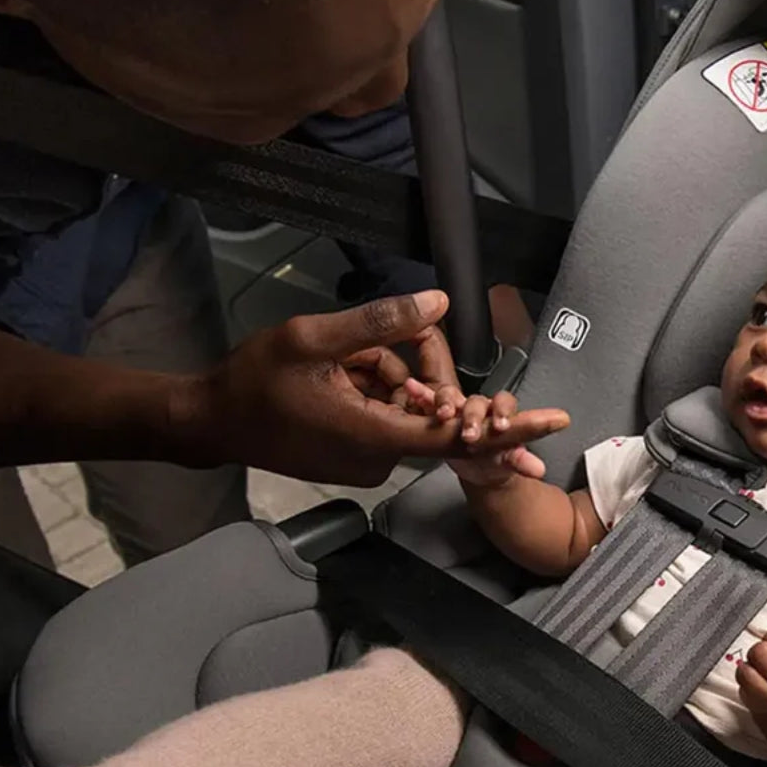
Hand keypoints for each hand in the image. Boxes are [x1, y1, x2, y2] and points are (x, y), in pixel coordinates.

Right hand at [182, 290, 567, 485]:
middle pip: (430, 415)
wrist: (213, 422)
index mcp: (375, 436)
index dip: (509, 428)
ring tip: (330, 365)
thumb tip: (441, 302)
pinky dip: (372, 393)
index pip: (459, 436)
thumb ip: (379, 322)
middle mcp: (381, 459)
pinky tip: (334, 377)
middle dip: (413, 381)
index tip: (554, 423)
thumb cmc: (255, 380)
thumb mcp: (313, 337)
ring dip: (380, 380)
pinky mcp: (357, 461)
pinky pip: (387, 420)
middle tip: (379, 371)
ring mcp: (369, 464)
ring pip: (405, 412)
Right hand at [402, 379, 556, 489]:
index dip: (504, 411)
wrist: (478, 466)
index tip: (501, 426)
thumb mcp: (508, 461)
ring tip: (443, 414)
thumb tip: (539, 469)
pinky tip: (413, 388)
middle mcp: (479, 407)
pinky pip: (428, 401)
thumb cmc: (496, 459)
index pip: (505, 403)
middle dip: (472, 416)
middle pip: (476, 402)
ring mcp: (457, 409)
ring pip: (451, 397)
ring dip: (446, 402)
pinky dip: (422, 395)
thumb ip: (521, 461)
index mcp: (500, 414)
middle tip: (470, 435)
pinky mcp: (437, 414)